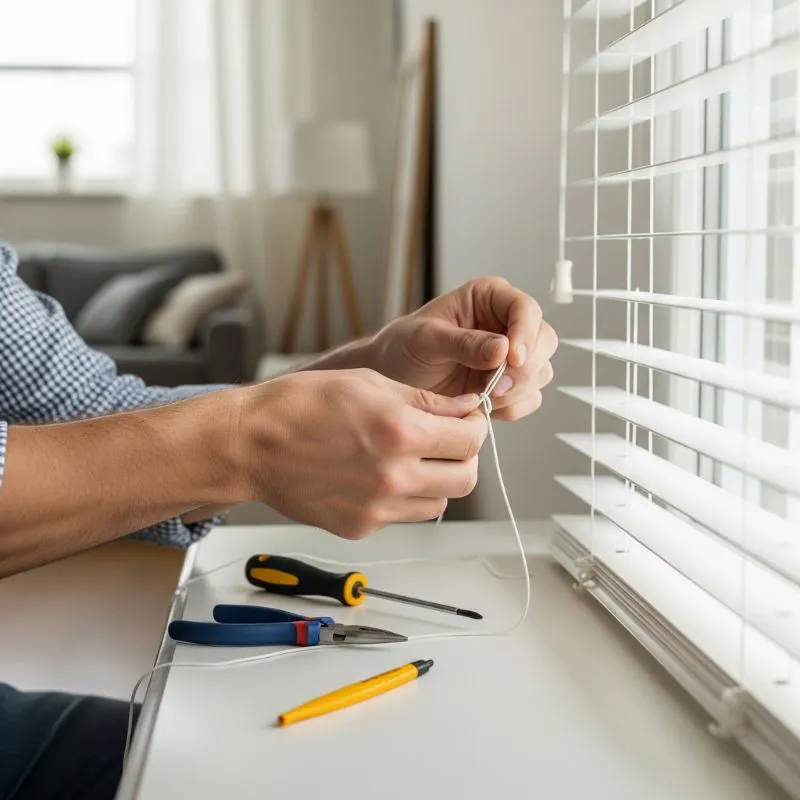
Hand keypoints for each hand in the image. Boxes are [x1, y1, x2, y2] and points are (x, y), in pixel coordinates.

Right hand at [232, 369, 486, 538]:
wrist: (251, 444)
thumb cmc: (298, 406)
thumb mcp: (370, 384)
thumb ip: (426, 402)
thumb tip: (464, 410)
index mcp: (400, 433)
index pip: (471, 439)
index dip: (475, 426)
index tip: (466, 420)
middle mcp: (393, 477)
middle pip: (466, 479)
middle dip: (464, 457)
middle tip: (447, 441)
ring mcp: (377, 508)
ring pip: (438, 503)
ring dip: (436, 480)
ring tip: (411, 458)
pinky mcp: (360, 527)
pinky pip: (402, 516)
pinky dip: (402, 498)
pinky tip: (377, 475)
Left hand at [370, 278, 557, 420]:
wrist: (391, 379)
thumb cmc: (403, 348)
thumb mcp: (426, 340)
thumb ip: (464, 343)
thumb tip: (502, 350)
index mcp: (488, 298)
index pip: (525, 308)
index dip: (525, 334)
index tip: (511, 359)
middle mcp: (506, 323)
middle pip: (544, 341)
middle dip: (524, 367)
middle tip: (494, 385)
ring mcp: (511, 357)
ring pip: (541, 372)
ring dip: (518, 390)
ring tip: (482, 395)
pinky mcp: (509, 385)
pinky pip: (529, 398)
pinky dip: (512, 407)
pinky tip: (485, 405)